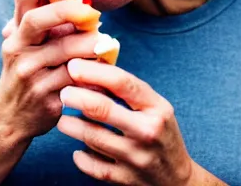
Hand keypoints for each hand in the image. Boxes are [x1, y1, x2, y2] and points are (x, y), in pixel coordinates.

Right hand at [0, 0, 102, 141]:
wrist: (9, 118)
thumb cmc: (27, 72)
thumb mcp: (27, 44)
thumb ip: (47, 22)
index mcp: (17, 30)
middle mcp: (17, 47)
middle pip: (37, 19)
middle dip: (67, 11)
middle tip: (93, 13)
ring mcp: (29, 72)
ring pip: (65, 51)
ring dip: (90, 45)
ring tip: (106, 44)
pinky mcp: (45, 95)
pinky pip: (76, 79)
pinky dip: (94, 73)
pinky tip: (103, 71)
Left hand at [57, 59, 196, 184]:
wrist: (177, 179)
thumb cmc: (158, 133)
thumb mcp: (154, 107)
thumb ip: (125, 90)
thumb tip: (89, 68)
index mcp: (156, 107)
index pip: (122, 82)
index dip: (93, 71)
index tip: (73, 66)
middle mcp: (147, 131)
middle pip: (102, 109)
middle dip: (75, 97)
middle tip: (63, 92)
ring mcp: (136, 157)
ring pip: (91, 136)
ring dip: (71, 125)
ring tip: (64, 119)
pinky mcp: (126, 179)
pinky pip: (92, 165)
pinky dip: (80, 156)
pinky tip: (78, 149)